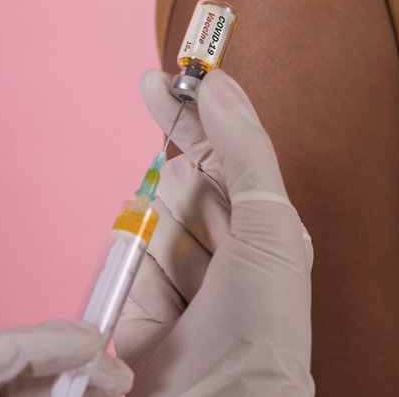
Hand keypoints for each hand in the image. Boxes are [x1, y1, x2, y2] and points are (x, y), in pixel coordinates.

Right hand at [114, 69, 313, 395]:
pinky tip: (165, 296)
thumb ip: (243, 148)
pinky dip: (138, 267)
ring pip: (151, 216)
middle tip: (183, 192)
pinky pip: (127, 259)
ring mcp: (179, 272)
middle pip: (181, 178)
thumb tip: (218, 83)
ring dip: (165, 233)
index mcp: (260, 221)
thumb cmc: (265, 319)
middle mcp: (221, 243)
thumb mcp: (270, 221)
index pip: (222, 151)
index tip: (162, 79)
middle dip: (178, 175)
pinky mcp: (139, 301)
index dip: (194, 113)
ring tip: (198, 279)